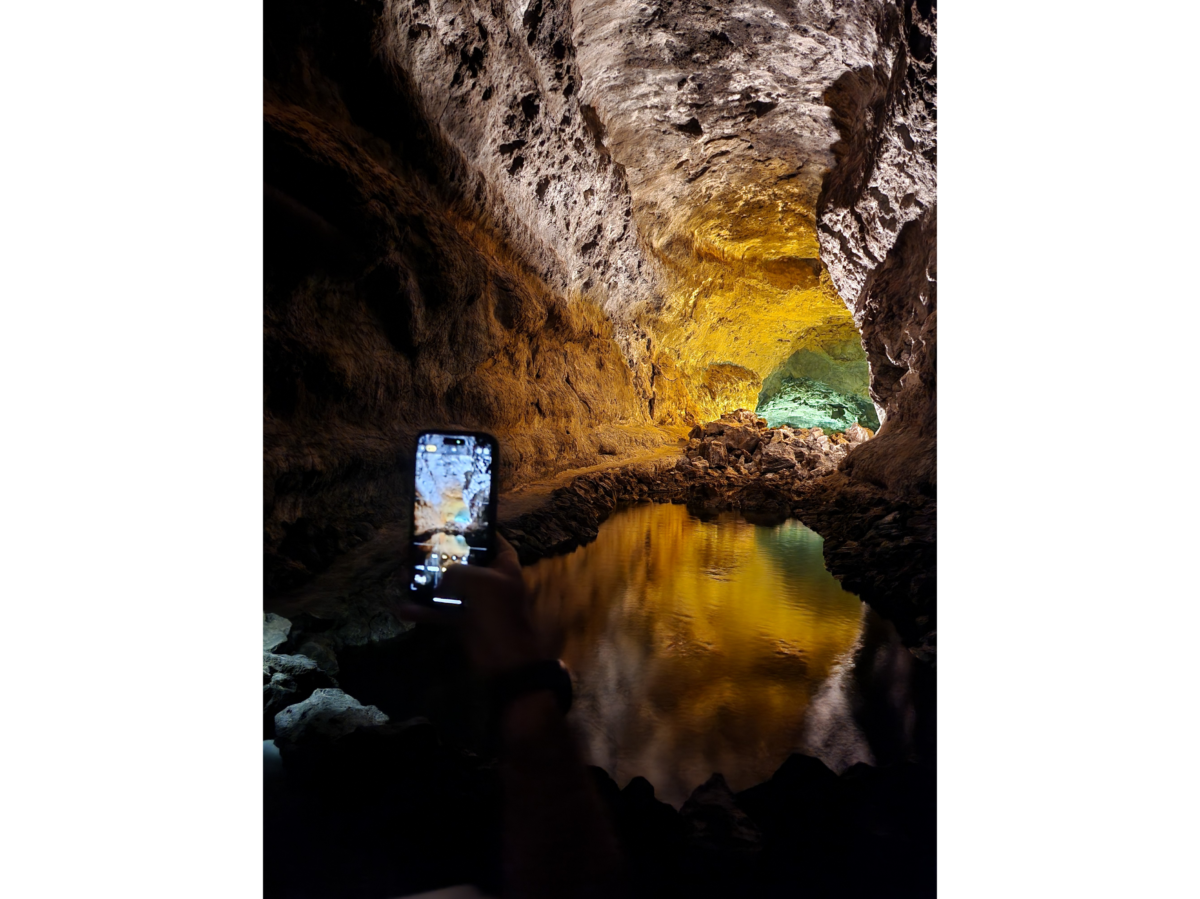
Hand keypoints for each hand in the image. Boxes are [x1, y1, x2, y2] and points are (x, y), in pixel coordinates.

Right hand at [392, 534, 541, 674]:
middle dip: (435, 556)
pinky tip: (403, 609)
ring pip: (446, 585)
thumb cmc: (498, 612)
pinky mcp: (463, 619)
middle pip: (460, 559)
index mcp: (503, 562)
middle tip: (410, 550)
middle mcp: (489, 577)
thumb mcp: (478, 581)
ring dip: (424, 582)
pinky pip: (440, 610)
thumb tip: (438, 573)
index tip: (442, 522)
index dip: (468, 528)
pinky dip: (424, 610)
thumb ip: (455, 569)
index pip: (487, 536)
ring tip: (401, 577)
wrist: (505, 659)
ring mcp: (475, 599)